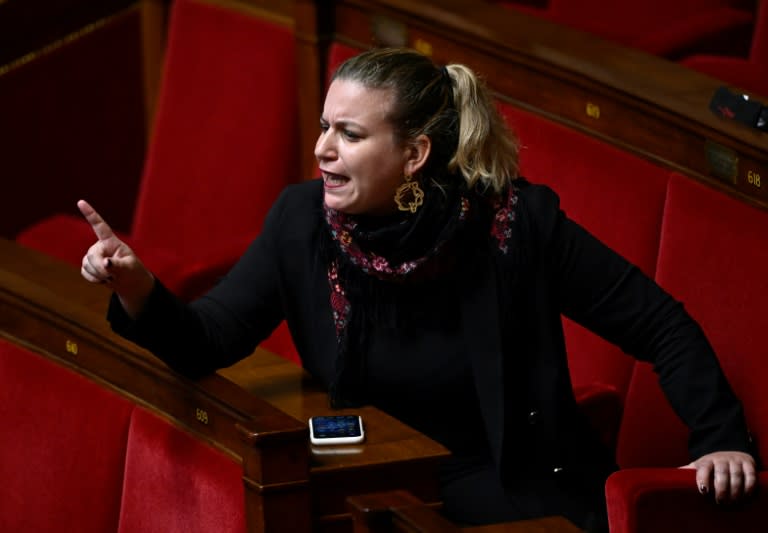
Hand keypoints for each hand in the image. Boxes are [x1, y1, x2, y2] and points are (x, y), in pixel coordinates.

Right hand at [78, 200, 154, 317]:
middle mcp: (100, 246)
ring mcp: (93, 255)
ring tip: (111, 276)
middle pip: (91, 255)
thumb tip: (105, 263)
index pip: (100, 226)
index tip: (81, 202)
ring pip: (86, 264)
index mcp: (112, 242)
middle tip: (112, 276)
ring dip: (98, 274)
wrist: (129, 282)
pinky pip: (84, 272)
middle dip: (99, 268)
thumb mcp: (129, 267)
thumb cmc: (132, 271)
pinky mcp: (88, 265)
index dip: (90, 214)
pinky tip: (103, 279)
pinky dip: (94, 278)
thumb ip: (118, 265)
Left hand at [681, 451, 756, 502]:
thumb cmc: (710, 464)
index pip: (703, 469)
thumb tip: (667, 478)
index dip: (703, 479)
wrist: (728, 451)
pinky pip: (750, 475)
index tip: (703, 491)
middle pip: (721, 473)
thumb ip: (686, 472)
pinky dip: (749, 486)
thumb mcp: (698, 466)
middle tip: (720, 502)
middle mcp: (720, 459)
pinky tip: (745, 495)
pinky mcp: (747, 463)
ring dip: (735, 490)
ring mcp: (734, 460)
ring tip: (732, 502)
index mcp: (706, 461)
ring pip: (736, 475)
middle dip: (721, 489)